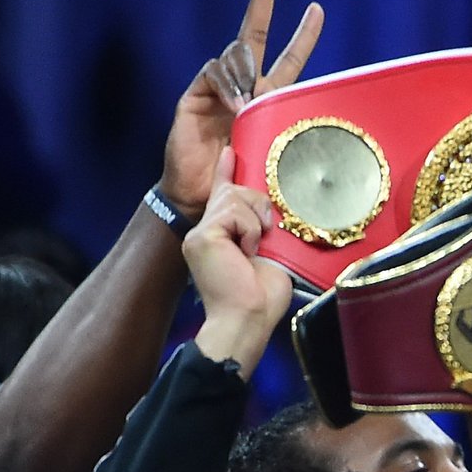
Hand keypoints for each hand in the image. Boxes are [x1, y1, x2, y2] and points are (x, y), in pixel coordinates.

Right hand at [161, 0, 323, 218]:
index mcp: (268, 100)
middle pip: (255, 36)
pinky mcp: (193, 97)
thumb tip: (268, 104)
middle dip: (263, 1)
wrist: (204, 201)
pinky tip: (233, 102)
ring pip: (234, 57)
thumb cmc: (243, 184)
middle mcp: (243, 87)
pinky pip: (212, 74)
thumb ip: (278, 130)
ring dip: (246, 73)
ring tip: (246, 107)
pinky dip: (226, 84)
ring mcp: (216, 89)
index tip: (318, 8)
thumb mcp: (273, 157)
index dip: (302, 35)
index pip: (286, 59)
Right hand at [186, 147, 290, 368]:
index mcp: (218, 237)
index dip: (226, 172)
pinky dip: (249, 231)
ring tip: (254, 249)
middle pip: (234, 192)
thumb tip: (272, 214)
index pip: (221, 195)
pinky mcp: (202, 235)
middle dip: (257, 208)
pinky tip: (246, 252)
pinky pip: (234, 213)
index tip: (230, 152)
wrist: (247, 319)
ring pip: (234, 198)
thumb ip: (262, 230)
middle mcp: (204, 232)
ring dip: (254, 223)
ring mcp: (199, 233)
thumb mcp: (268, 254)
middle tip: (266, 235)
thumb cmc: (261, 297)